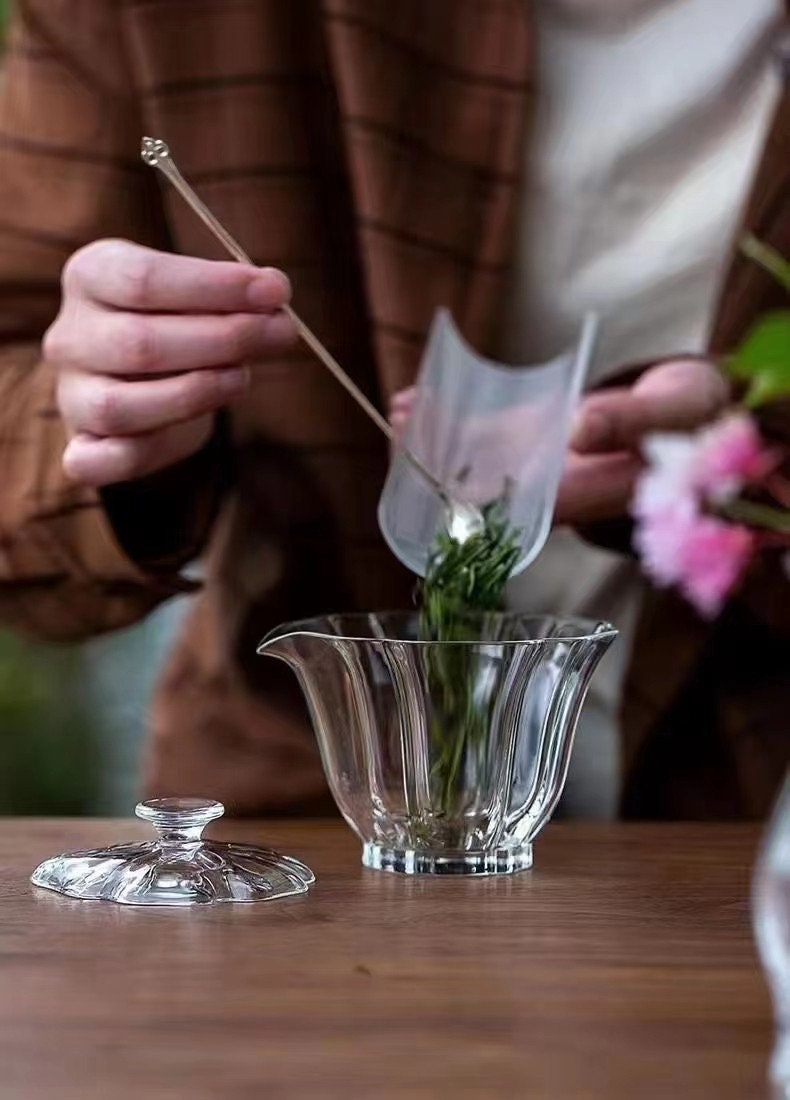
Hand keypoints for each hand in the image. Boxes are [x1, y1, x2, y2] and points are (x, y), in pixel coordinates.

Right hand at [45, 239, 295, 486]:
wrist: (144, 372)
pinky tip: (190, 434)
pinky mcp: (83, 446)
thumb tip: (274, 294)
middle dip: (225, 338)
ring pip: (120, 407)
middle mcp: (69, 337)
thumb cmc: (178, 320)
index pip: (142, 280)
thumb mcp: (197, 293)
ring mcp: (71, 395)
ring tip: (243, 376)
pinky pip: (98, 462)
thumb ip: (229, 294)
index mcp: (90, 276)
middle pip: (139, 343)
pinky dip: (140, 455)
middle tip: (281, 332)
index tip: (276, 291)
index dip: (215, 287)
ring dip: (197, 393)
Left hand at [389, 358, 729, 524]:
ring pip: (480, 456)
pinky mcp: (541, 432)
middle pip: (487, 486)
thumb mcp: (674, 416)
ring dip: (438, 438)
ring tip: (397, 412)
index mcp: (592, 492)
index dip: (474, 501)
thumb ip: (629, 424)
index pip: (522, 508)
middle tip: (397, 435)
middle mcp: (560, 484)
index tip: (432, 486)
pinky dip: (456, 414)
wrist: (705, 410)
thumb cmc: (696, 418)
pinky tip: (421, 397)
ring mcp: (545, 459)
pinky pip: (492, 427)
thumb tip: (577, 431)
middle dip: (439, 466)